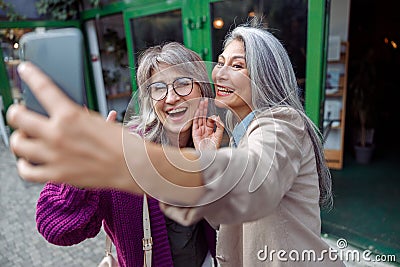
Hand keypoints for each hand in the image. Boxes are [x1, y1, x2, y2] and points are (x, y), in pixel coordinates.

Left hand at [6, 62, 135, 190]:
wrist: (133, 166)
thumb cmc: (122, 143)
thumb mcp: (98, 121)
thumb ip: (76, 117)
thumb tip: (65, 114)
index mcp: (70, 115)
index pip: (42, 87)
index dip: (30, 75)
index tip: (25, 71)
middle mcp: (57, 134)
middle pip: (17, 117)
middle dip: (16, 112)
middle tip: (21, 113)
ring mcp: (54, 156)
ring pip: (17, 144)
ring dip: (19, 138)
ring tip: (25, 138)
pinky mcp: (57, 175)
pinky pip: (26, 171)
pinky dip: (24, 165)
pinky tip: (29, 160)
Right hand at [192, 98, 223, 149]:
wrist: (208, 155)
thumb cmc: (213, 149)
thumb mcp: (219, 136)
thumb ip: (219, 126)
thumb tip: (217, 117)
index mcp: (210, 131)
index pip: (210, 120)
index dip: (211, 115)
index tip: (213, 112)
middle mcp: (204, 130)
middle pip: (203, 117)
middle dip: (204, 109)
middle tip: (205, 101)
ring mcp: (199, 131)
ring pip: (199, 118)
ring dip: (200, 111)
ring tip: (201, 103)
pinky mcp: (195, 133)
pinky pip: (195, 123)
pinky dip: (196, 117)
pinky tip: (198, 111)